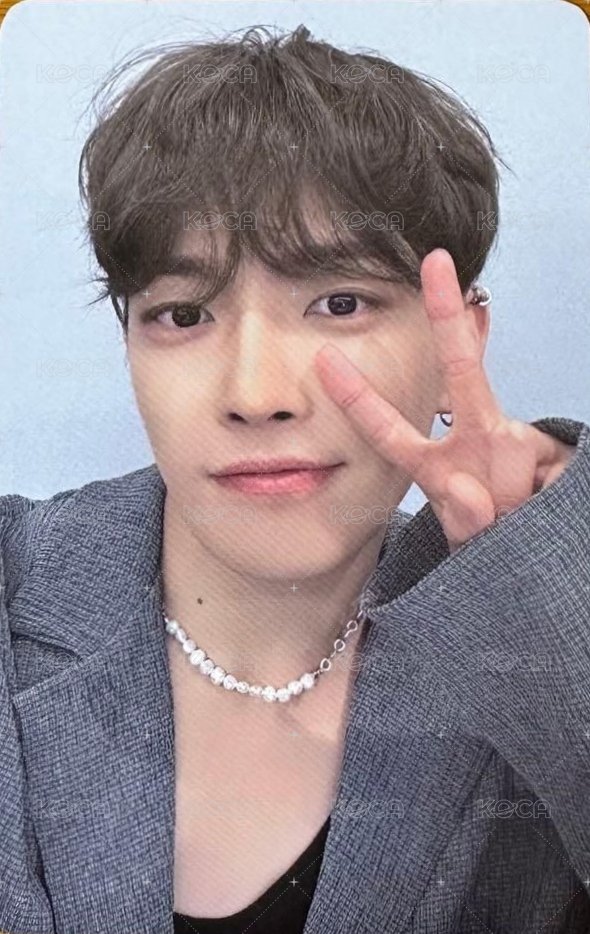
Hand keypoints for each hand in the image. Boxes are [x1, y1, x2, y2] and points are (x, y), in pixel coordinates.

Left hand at [314, 248, 574, 553]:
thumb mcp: (463, 539)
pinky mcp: (549, 458)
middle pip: (463, 371)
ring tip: (510, 517)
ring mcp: (513, 447)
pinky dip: (542, 497)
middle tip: (435, 261)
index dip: (358, 398)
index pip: (388, 431)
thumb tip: (469, 491)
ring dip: (517, 489)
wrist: (532, 559)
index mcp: (439, 462)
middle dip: (449, 316)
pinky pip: (551, 476)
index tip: (325, 359)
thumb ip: (463, 520)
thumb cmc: (485, 541)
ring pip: (522, 444)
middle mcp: (476, 440)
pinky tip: (536, 509)